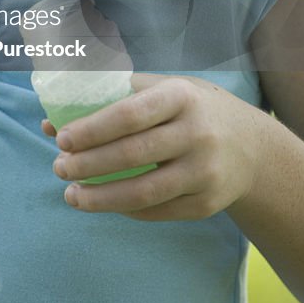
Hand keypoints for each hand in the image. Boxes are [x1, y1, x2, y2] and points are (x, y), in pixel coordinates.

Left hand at [44, 74, 264, 220]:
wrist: (252, 146)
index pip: (130, 113)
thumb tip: (51, 121)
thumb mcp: (161, 90)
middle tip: (59, 167)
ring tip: (71, 194)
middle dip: (88, 164)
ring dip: (100, 197)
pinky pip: (157, 212)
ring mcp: (205, 172)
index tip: (61, 138)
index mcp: (181, 96)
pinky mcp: (207, 204)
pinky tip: (103, 202)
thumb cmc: (189, 109)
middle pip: (133, 154)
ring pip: (143, 192)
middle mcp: (198, 133)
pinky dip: (124, 209)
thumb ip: (109, 100)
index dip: (92, 128)